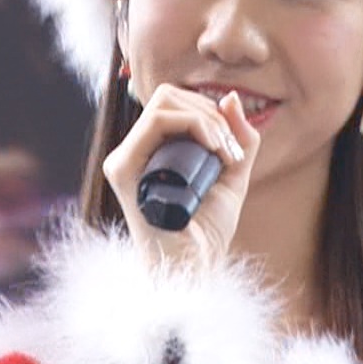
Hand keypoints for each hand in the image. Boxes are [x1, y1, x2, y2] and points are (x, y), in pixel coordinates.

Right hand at [103, 84, 260, 270]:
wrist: (193, 267)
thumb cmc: (207, 230)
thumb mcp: (232, 176)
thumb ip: (238, 138)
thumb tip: (231, 98)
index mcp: (151, 152)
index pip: (173, 104)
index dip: (208, 111)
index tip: (234, 145)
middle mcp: (133, 152)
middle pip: (167, 96)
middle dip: (209, 112)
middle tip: (231, 147)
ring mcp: (125, 159)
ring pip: (164, 103)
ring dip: (205, 118)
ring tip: (225, 150)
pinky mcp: (124, 169)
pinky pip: (157, 122)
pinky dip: (194, 124)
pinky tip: (214, 149)